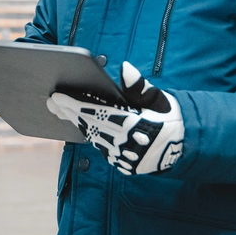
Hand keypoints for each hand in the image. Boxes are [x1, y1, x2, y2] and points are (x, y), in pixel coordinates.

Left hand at [47, 61, 184, 174]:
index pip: (96, 112)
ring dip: (76, 123)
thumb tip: (125, 68)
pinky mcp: (123, 166)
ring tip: (60, 111)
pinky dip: (89, 134)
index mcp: (133, 124)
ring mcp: (123, 158)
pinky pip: (100, 147)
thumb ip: (140, 86)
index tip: (57, 96)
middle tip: (51, 101)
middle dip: (68, 112)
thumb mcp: (160, 99)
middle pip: (90, 125)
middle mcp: (126, 144)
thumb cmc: (169, 118)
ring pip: (93, 137)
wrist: (184, 150)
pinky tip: (79, 124)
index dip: (74, 104)